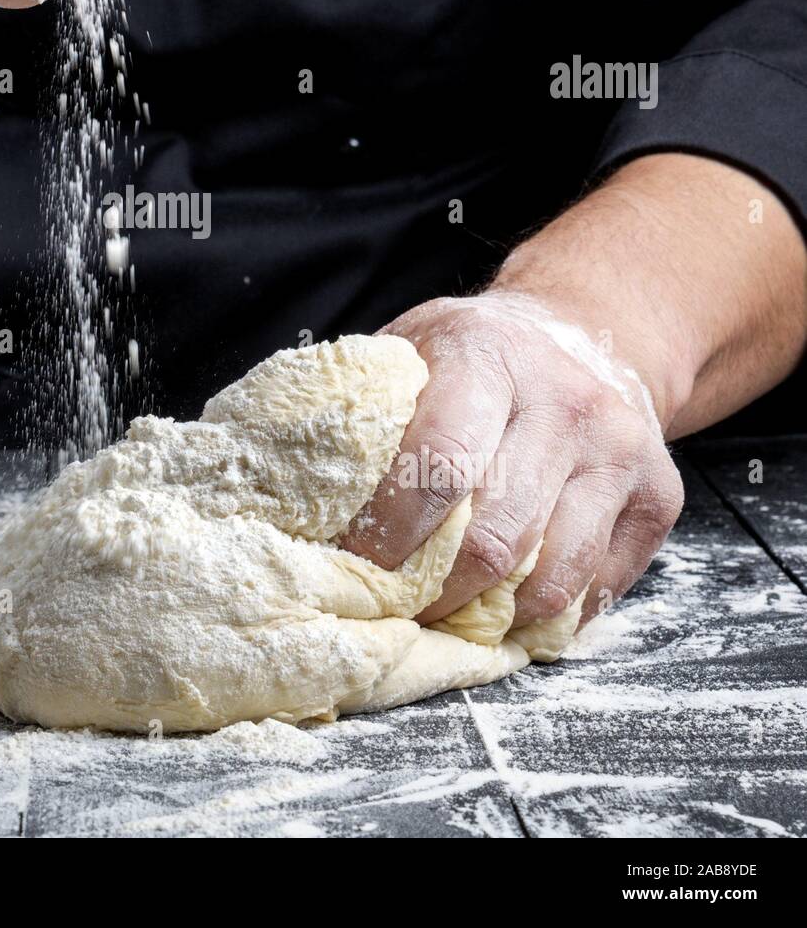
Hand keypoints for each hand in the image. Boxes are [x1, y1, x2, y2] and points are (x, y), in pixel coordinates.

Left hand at [339, 292, 684, 631]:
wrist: (585, 331)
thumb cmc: (472, 354)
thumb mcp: (411, 349)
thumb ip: (365, 409)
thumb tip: (292, 492)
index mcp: (486, 355)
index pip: (438, 463)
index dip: (391, 532)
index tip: (356, 566)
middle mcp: (563, 400)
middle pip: (494, 534)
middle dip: (433, 591)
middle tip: (394, 610)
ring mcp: (619, 450)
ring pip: (551, 573)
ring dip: (489, 616)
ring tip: (443, 621)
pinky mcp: (659, 493)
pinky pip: (599, 586)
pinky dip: (546, 616)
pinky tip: (503, 613)